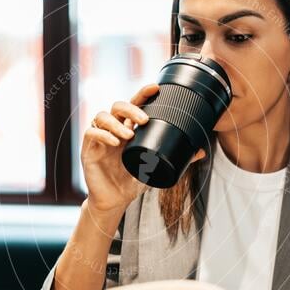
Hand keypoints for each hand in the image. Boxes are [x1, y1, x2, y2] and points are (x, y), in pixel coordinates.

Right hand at [82, 83, 205, 214]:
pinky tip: (113, 142)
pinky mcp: (88, 149)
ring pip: (102, 116)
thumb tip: (201, 151)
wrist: (115, 201)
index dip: (142, 94)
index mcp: (129, 129)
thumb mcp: (156, 168)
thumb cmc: (133, 181)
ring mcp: (100, 138)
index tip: (155, 88)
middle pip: (117, 106)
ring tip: (128, 135)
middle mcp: (113, 129)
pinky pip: (91, 133)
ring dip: (116, 123)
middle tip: (144, 120)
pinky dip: (102, 134)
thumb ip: (177, 158)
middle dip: (131, 109)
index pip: (134, 105)